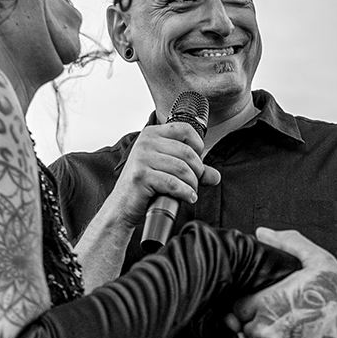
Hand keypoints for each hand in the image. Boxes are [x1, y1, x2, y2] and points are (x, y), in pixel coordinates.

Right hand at [75, 115, 215, 289]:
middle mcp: (146, 142)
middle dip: (197, 171)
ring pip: (182, 168)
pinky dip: (185, 192)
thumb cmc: (143, 188)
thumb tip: (215, 176)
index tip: (198, 162)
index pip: (185, 130)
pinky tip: (188, 198)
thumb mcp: (168, 173)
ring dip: (192, 184)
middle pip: (187, 152)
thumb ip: (192, 171)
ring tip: (191, 192)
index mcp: (151, 134)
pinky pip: (173, 183)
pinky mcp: (141, 175)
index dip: (198, 145)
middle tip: (195, 183)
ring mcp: (142, 158)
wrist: (121, 207)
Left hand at [234, 228, 336, 337]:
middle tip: (267, 329)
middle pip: (236, 332)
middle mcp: (262, 332)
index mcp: (265, 303)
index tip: (256, 310)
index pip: (234, 307)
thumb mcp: (319, 262)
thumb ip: (289, 244)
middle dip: (247, 330)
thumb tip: (262, 233)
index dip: (244, 308)